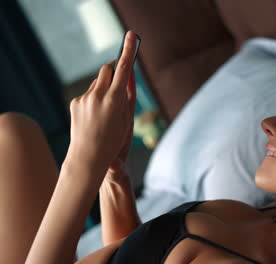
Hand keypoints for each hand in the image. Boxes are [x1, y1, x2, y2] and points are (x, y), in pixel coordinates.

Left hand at [67, 31, 137, 177]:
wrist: (87, 157)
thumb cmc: (112, 141)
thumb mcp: (125, 119)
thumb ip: (125, 96)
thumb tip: (125, 77)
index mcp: (114, 100)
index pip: (123, 70)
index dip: (128, 52)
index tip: (131, 36)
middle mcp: (97, 95)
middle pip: (107, 70)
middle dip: (114, 70)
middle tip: (120, 79)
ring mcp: (84, 98)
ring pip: (98, 82)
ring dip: (104, 87)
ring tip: (106, 110)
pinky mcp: (75, 103)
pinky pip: (88, 93)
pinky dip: (94, 98)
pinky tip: (95, 116)